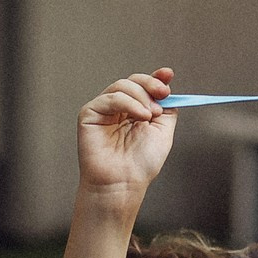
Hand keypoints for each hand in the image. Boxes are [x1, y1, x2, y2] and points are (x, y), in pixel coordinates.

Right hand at [78, 69, 177, 200]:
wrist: (123, 182)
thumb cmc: (140, 164)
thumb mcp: (163, 131)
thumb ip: (167, 109)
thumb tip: (168, 89)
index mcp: (134, 112)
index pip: (143, 86)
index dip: (155, 78)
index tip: (167, 74)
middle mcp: (118, 109)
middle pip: (133, 81)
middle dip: (150, 84)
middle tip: (163, 95)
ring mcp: (103, 110)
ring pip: (122, 86)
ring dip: (141, 96)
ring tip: (150, 115)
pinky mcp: (89, 114)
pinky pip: (110, 98)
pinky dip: (128, 102)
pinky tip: (140, 116)